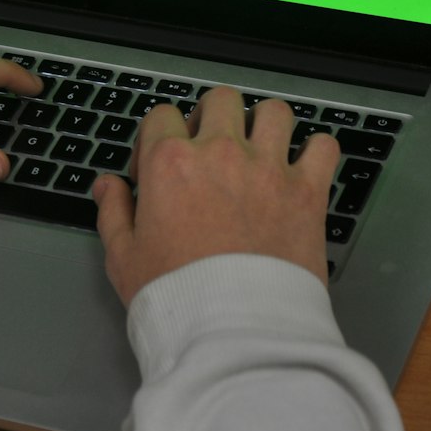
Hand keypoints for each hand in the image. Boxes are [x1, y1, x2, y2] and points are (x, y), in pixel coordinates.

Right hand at [93, 88, 339, 307]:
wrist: (234, 330)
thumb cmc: (176, 296)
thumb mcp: (124, 258)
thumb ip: (113, 211)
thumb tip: (106, 184)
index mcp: (170, 162)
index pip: (162, 115)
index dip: (157, 138)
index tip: (160, 167)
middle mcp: (220, 152)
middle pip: (220, 100)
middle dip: (213, 117)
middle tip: (212, 150)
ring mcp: (268, 168)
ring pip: (274, 112)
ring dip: (266, 126)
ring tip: (261, 151)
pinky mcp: (307, 191)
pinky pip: (324, 147)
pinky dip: (317, 153)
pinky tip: (304, 169)